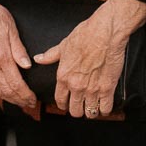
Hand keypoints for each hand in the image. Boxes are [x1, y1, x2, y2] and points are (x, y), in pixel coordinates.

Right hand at [0, 0, 36, 107]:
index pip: (16, 84)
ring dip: (7, 98)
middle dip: (19, 100)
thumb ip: (19, 51)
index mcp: (1, 56)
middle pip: (6, 90)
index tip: (33, 99)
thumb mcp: (12, 30)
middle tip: (29, 104)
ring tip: (17, 100)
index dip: (25, 95)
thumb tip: (27, 66)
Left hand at [33, 0, 145, 117]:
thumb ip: (50, 55)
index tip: (66, 103)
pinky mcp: (107, 89)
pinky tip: (104, 104)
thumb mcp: (63, 45)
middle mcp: (76, 85)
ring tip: (92, 106)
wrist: (105, 33)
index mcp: (63, 76)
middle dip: (77, 109)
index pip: (60, 100)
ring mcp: (92, 89)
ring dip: (91, 111)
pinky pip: (105, 109)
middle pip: (74, 111)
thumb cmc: (85, 35)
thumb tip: (38, 58)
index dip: (63, 104)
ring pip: (89, 113)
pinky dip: (105, 109)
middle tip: (80, 105)